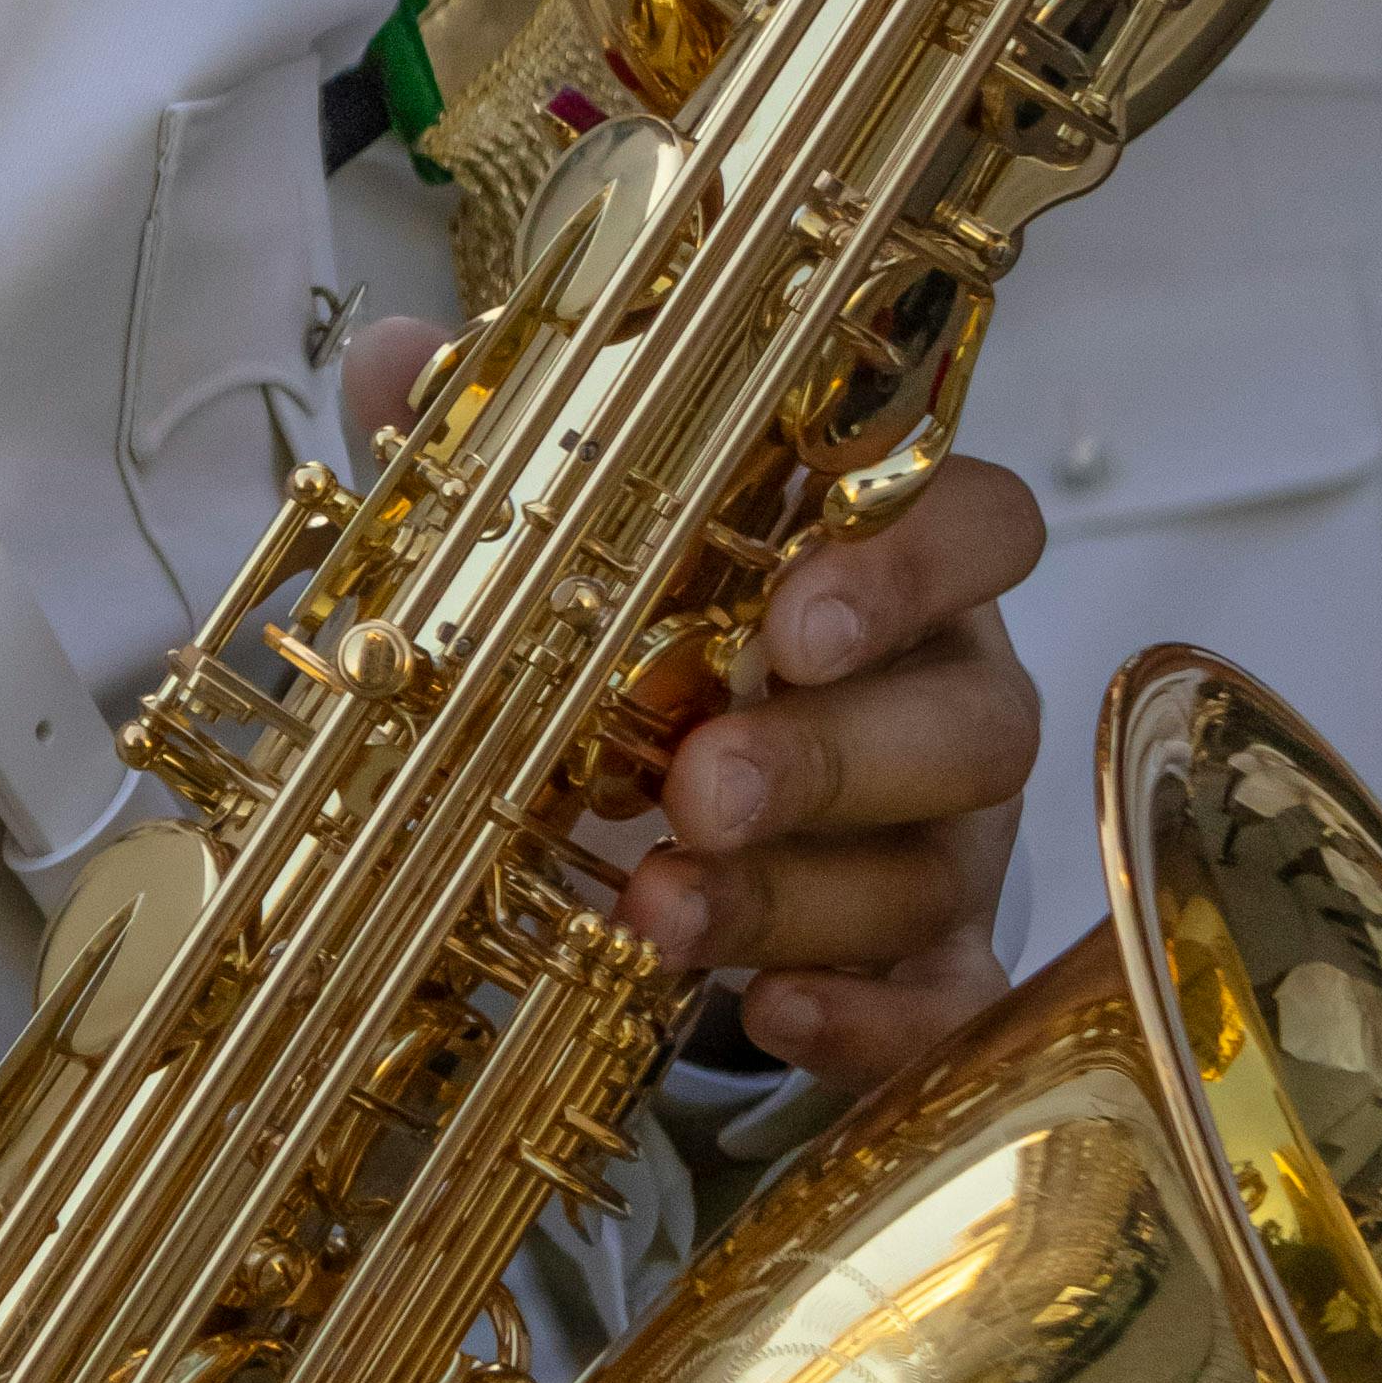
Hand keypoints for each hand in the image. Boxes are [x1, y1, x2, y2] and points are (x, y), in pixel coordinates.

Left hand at [346, 323, 1039, 1090]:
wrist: (705, 796)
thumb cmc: (671, 630)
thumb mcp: (594, 533)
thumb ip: (515, 442)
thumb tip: (398, 360)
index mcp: (890, 564)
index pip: (983, 525)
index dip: (916, 568)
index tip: (798, 615)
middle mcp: (948, 695)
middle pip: (970, 721)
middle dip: (828, 758)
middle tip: (699, 791)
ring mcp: (952, 839)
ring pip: (932, 872)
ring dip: (795, 898)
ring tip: (660, 911)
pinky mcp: (936, 962)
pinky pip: (945, 1005)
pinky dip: (867, 1022)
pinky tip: (768, 1015)